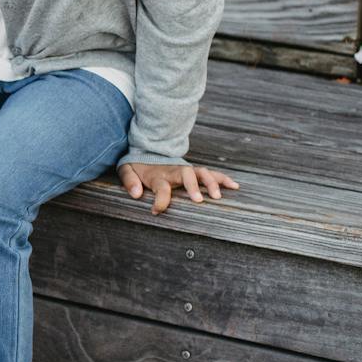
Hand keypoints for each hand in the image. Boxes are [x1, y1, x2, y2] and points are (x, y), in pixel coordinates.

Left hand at [118, 162, 238, 214]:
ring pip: (202, 173)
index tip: (156, 211)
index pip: (161, 187)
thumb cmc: (138, 166)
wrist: (148, 150)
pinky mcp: (194, 172)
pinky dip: (222, 178)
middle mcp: (175, 172)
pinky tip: (234, 186)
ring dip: (211, 183)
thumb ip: (129, 181)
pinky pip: (211, 173)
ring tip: (218, 196)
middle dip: (193, 186)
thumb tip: (136, 194)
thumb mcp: (127, 171)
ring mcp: (186, 170)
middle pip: (186, 175)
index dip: (159, 200)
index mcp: (158, 175)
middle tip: (199, 201)